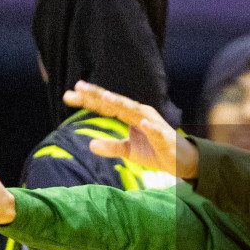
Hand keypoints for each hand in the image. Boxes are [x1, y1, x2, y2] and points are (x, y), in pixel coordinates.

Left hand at [62, 81, 198, 178]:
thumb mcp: (128, 151)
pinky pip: (156, 131)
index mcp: (130, 115)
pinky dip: (149, 126)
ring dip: (120, 104)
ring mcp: (153, 123)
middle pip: (115, 102)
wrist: (181, 161)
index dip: (88, 99)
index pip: (106, 105)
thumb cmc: (155, 151)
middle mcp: (140, 113)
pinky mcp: (164, 137)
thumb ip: (111, 147)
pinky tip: (142, 123)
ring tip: (105, 98)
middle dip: (97, 95)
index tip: (69, 95)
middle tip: (77, 88)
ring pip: (133, 111)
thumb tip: (90, 145)